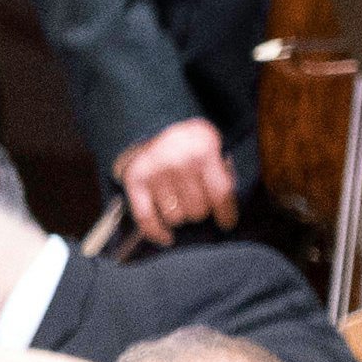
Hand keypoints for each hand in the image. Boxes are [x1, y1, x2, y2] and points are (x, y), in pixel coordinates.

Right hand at [113, 119, 243, 240]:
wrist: (151, 124)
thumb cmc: (189, 144)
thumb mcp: (214, 147)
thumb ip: (223, 173)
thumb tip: (226, 210)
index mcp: (204, 150)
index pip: (221, 193)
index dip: (226, 213)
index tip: (226, 224)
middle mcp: (179, 161)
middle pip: (197, 210)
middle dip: (199, 211)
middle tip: (196, 202)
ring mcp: (154, 172)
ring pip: (175, 218)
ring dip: (179, 217)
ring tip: (180, 206)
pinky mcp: (134, 182)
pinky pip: (146, 219)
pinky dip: (156, 233)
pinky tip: (166, 237)